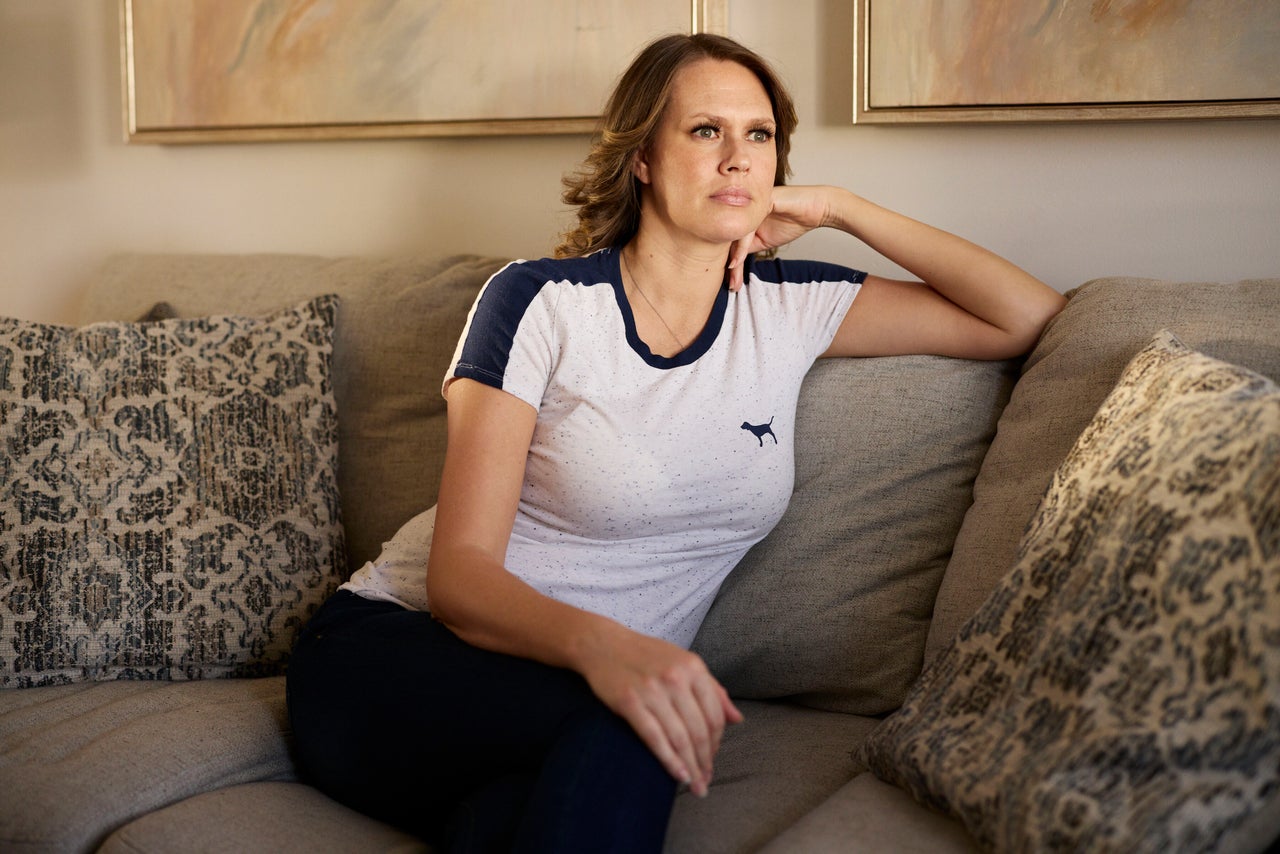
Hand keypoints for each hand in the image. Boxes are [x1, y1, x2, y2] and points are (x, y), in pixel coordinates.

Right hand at [579, 625, 743, 796]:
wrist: (603, 644)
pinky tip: (678, 775)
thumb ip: (713, 690)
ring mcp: (652, 690)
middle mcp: (675, 678)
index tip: (712, 760)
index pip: (714, 715)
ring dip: (690, 767)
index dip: (717, 743)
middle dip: (705, 761)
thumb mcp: (684, 663)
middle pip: (699, 730)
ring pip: (679, 738)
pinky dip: (669, 760)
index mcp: (693, 668)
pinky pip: (654, 738)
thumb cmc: (647, 656)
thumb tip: (737, 719)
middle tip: (706, 782)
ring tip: (695, 786)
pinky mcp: (629, 702)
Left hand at [726, 185, 834, 290]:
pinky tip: (737, 261)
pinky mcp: (759, 204)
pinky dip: (740, 247)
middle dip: (729, 265)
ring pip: (735, 236)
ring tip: (733, 278)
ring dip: (734, 259)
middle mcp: (743, 210)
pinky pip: (746, 229)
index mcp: (743, 217)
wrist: (816, 209)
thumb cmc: (794, 222)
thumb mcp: (765, 240)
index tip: (732, 283)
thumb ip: (748, 246)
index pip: (731, 241)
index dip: (730, 262)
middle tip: (731, 286)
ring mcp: (750, 206)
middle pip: (730, 239)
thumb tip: (731, 265)